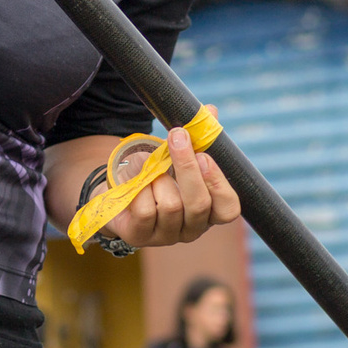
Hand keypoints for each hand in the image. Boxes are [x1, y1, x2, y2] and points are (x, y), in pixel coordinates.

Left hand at [104, 127, 242, 248]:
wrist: (119, 189)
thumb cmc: (156, 173)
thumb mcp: (176, 154)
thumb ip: (196, 136)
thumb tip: (210, 111)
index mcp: (209, 211)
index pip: (228, 209)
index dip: (218, 183)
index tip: (204, 155)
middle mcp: (192, 229)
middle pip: (198, 204)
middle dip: (187, 168)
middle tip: (177, 137)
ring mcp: (166, 236)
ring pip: (171, 206)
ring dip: (159, 177)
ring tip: (151, 167)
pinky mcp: (140, 236)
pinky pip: (145, 211)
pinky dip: (140, 189)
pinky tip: (137, 181)